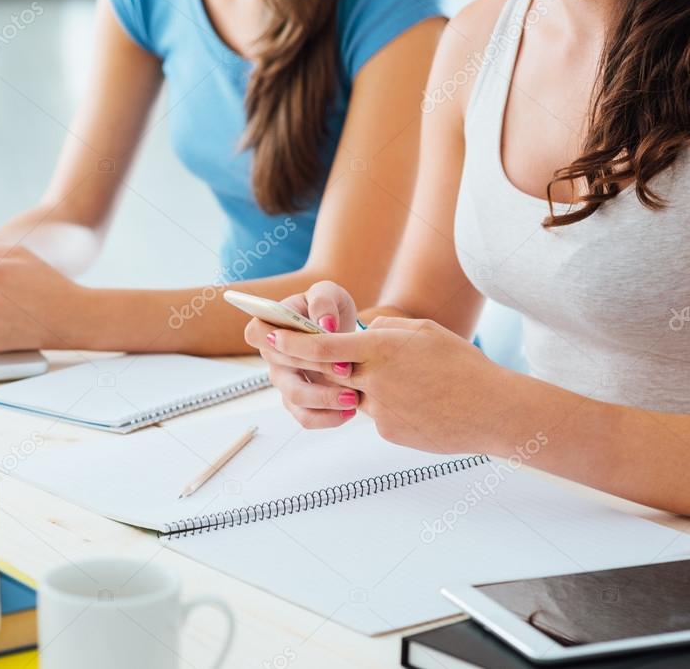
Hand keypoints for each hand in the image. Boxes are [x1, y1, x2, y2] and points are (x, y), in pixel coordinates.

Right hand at [243, 281, 359, 427]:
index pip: (256, 334)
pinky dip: (329, 418)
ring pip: (296, 400)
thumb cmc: (327, 307)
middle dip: (318, 371)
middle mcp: (273, 357)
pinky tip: (350, 411)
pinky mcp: (301, 401)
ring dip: (325, 401)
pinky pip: (307, 417)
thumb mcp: (327, 292)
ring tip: (353, 398)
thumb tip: (325, 324)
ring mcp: (285, 380)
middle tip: (348, 369)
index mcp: (269, 326)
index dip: (278, 340)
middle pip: (283, 374)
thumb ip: (323, 301)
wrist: (340, 329)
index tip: (310, 340)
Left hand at [260, 315, 511, 455]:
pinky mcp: (389, 433)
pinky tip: (422, 404)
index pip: (322, 347)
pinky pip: (376, 414)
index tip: (270, 337)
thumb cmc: (463, 366)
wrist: (493, 412)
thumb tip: (364, 332)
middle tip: (304, 357)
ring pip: (355, 395)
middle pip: (328, 373)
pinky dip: (389, 406)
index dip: (292, 342)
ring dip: (364, 387)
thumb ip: (386, 330)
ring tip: (408, 382)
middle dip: (315, 366)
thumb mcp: (424, 332)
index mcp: (382, 350)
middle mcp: (374, 381)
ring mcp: (380, 411)